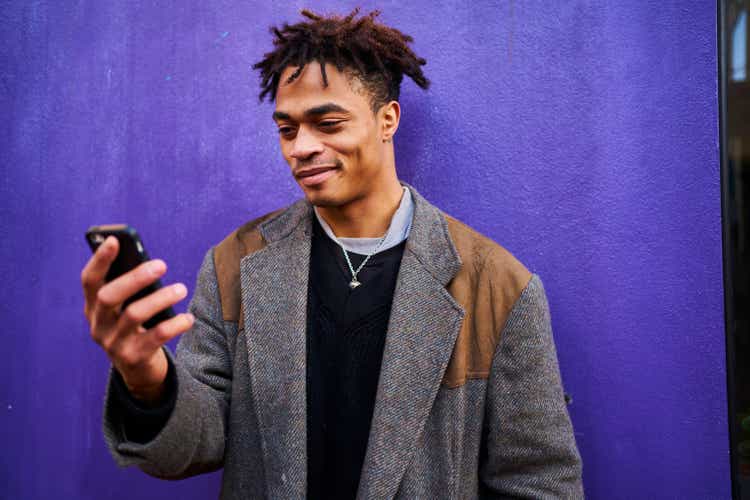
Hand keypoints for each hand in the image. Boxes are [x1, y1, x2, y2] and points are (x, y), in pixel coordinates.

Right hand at [81, 236, 194, 402]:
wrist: (138, 369)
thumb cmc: (136, 327)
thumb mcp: (127, 308)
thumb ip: (132, 288)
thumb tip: (152, 264)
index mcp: (93, 307)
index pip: (89, 280)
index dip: (99, 260)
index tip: (115, 240)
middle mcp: (98, 325)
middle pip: (109, 296)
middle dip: (135, 277)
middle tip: (161, 264)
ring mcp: (112, 343)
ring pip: (134, 314)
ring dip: (160, 298)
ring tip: (181, 289)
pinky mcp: (132, 358)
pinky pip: (156, 337)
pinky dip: (174, 324)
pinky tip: (188, 318)